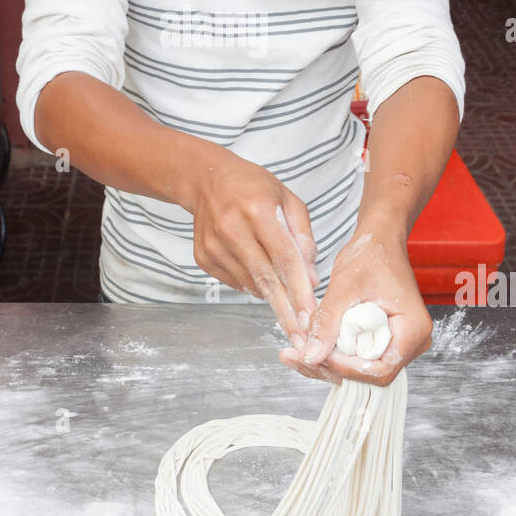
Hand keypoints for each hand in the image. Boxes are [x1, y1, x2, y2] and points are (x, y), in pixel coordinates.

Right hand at [184, 149, 319, 343]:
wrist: (206, 179)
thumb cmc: (253, 187)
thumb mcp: (287, 199)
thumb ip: (303, 237)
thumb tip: (311, 277)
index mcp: (258, 211)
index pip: (284, 258)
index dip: (300, 289)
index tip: (312, 314)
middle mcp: (232, 229)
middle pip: (266, 279)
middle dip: (286, 311)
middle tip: (301, 336)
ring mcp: (214, 245)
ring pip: (251, 284)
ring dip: (272, 298)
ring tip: (287, 307)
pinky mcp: (203, 257)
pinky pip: (235, 282)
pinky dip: (252, 286)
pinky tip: (259, 277)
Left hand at [279, 222, 431, 386]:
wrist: (379, 240)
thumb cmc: (372, 254)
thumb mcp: (344, 287)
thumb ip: (327, 322)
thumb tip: (310, 355)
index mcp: (413, 330)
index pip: (380, 370)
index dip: (345, 368)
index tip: (317, 354)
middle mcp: (411, 342)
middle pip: (369, 374)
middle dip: (330, 366)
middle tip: (295, 354)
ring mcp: (398, 343)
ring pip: (360, 368)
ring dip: (326, 362)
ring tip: (294, 351)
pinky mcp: (383, 340)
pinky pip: (358, 356)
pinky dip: (333, 352)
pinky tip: (307, 344)